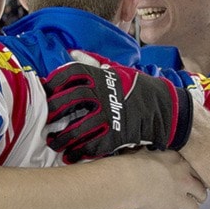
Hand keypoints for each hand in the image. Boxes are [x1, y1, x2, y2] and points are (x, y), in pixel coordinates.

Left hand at [43, 50, 192, 163]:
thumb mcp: (117, 70)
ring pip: (77, 129)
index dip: (54, 82)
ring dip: (62, 138)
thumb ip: (93, 62)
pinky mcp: (116, 136)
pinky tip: (70, 155)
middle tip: (46, 121)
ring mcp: (109, 116)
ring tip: (54, 142)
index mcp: (101, 76)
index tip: (45, 90)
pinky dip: (78, 152)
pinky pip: (92, 146)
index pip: (71, 74)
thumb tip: (71, 52)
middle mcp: (103, 94)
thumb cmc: (137, 88)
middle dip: (53, 112)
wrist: (164, 109)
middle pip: (68, 101)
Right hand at [120, 150, 205, 208]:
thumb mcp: (150, 150)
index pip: (196, 171)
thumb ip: (158, 152)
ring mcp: (179, 202)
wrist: (131, 181)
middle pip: (201, 191)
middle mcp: (184, 183)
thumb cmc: (136, 163)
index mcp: (180, 165)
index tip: (196, 178)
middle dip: (200, 195)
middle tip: (197, 197)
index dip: (197, 176)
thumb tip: (153, 148)